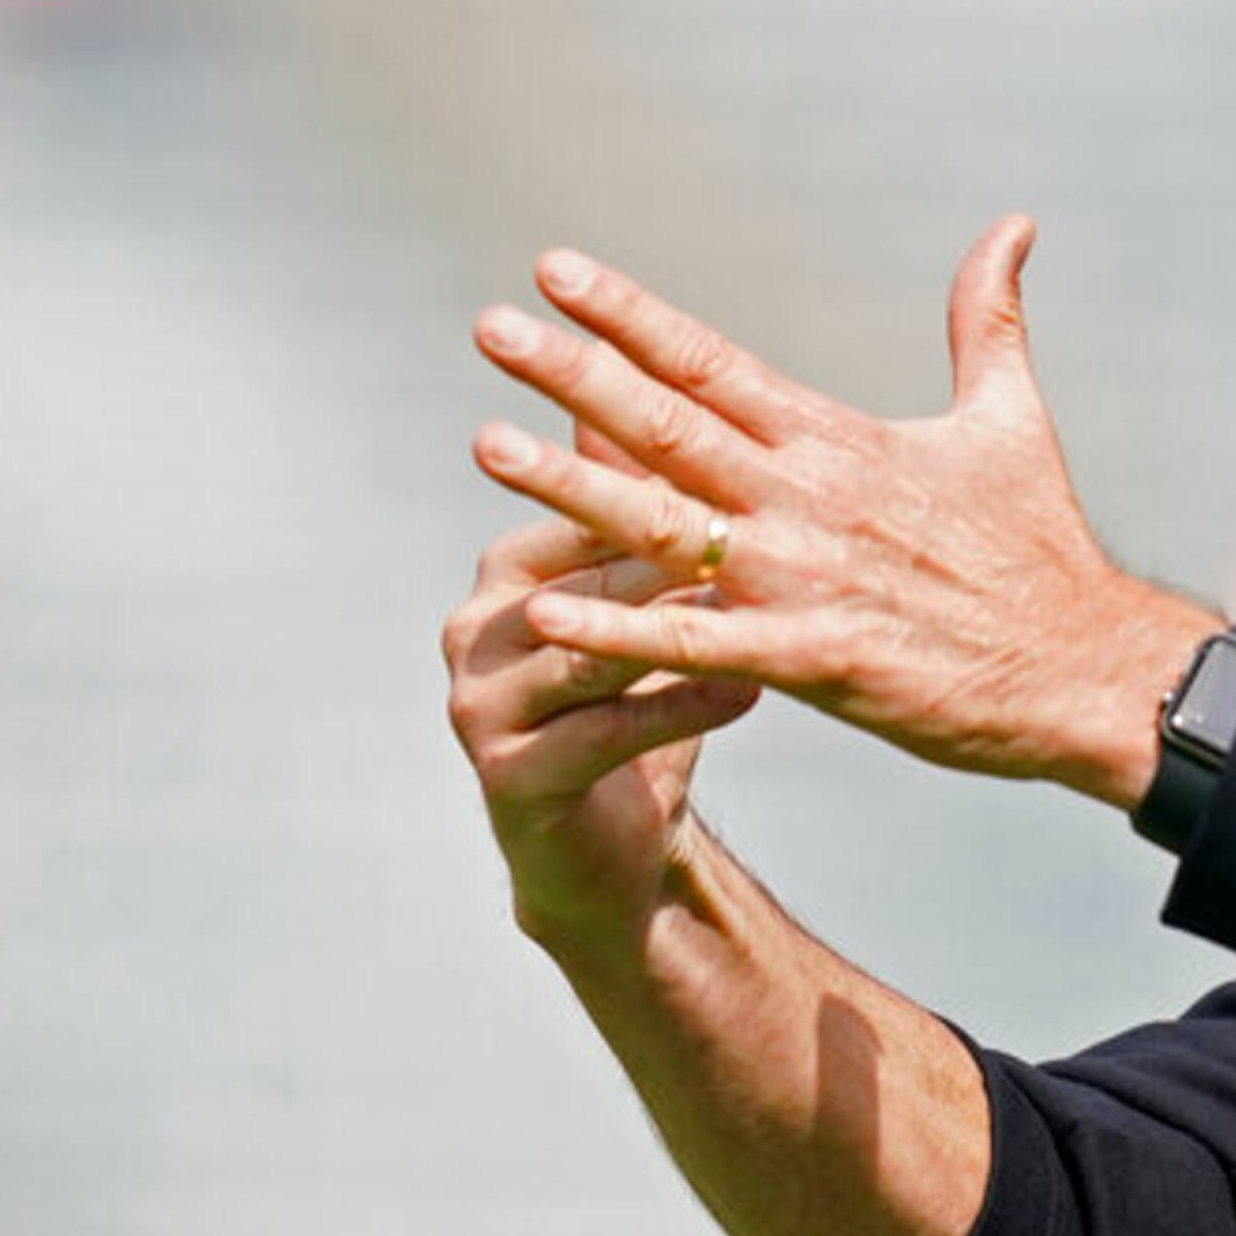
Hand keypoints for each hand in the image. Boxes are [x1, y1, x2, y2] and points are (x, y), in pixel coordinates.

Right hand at [441, 475, 764, 934]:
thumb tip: (680, 388)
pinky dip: (678, 709)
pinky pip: (601, 732)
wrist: (615, 846)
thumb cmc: (641, 700)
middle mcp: (479, 627)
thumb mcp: (645, 602)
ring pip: (586, 652)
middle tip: (756, 521)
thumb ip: (652, 509)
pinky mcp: (509, 776)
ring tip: (749, 607)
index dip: (665, 482)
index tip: (750, 451)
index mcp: (509, 570)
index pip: (584, 507)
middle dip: (668, 549)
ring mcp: (482, 703)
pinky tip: (746, 692)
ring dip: (672, 630)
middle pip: (584, 574)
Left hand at [465, 217, 1216, 806]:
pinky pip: (697, 642)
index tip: (555, 270)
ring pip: (664, 521)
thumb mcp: (1012, 417)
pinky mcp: (814, 658)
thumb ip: (988, 319)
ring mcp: (805, 577)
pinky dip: (620, 627)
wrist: (1085, 664)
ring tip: (488, 445)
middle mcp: (808, 497)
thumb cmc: (1043, 547)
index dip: (630, 314)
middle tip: (489, 329)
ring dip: (571, 482)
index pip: (713, 361)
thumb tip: (1013, 227)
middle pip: (669, 422)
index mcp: (839, 441)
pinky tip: (548, 611)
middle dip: (571, 372)